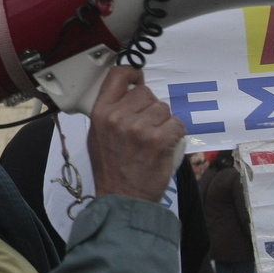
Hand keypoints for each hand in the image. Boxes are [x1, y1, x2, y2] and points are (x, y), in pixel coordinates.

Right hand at [86, 66, 184, 202]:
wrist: (122, 198)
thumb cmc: (110, 169)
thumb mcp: (96, 135)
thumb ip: (109, 111)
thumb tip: (127, 93)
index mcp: (100, 112)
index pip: (118, 75)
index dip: (133, 73)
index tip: (138, 79)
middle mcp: (118, 116)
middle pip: (146, 92)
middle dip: (150, 107)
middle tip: (146, 125)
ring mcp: (139, 128)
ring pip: (163, 108)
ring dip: (164, 122)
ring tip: (154, 138)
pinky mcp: (159, 140)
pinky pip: (177, 124)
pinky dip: (175, 133)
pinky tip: (165, 144)